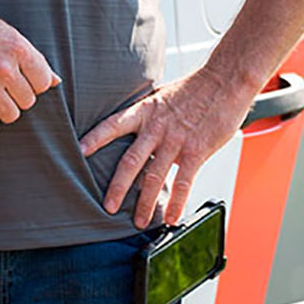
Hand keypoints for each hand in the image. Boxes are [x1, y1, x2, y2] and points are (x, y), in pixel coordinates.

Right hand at [0, 2, 59, 130]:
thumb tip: (55, 81)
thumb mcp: (8, 34)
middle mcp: (4, 67)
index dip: (34, 83)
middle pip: (28, 101)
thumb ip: (33, 58)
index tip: (21, 77)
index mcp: (19, 49)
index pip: (43, 83)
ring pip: (11, 115)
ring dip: (4, 108)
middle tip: (3, 85)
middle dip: (18, 95)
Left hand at [78, 66, 253, 228]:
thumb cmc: (194, 88)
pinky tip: (171, 217)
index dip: (94, 139)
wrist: (225, 81)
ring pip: (154, 177)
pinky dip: (176, 203)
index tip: (78, 152)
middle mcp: (156, 127)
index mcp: (144, 111)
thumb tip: (133, 124)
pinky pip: (183, 182)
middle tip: (107, 206)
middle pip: (130, 161)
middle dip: (116, 187)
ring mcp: (176, 141)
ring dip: (145, 203)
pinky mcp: (197, 151)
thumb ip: (147, 113)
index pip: (112, 125)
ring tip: (139, 222)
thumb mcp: (161, 95)